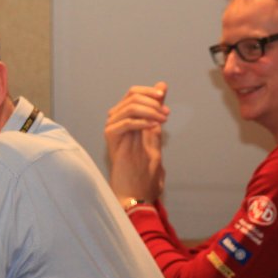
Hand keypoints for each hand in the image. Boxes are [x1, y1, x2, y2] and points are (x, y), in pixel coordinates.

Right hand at [104, 82, 168, 201]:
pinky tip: (153, 127)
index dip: (150, 91)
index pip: (134, 93)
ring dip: (151, 111)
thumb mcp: (154, 134)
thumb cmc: (143, 167)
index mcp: (125, 117)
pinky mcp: (111, 139)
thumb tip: (162, 86)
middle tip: (166, 113)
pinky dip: (142, 121)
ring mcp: (112, 128)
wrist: (135, 191)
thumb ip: (156, 112)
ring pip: (130, 107)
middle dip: (153, 101)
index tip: (163, 96)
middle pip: (132, 96)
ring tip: (162, 120)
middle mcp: (116, 120)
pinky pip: (126, 122)